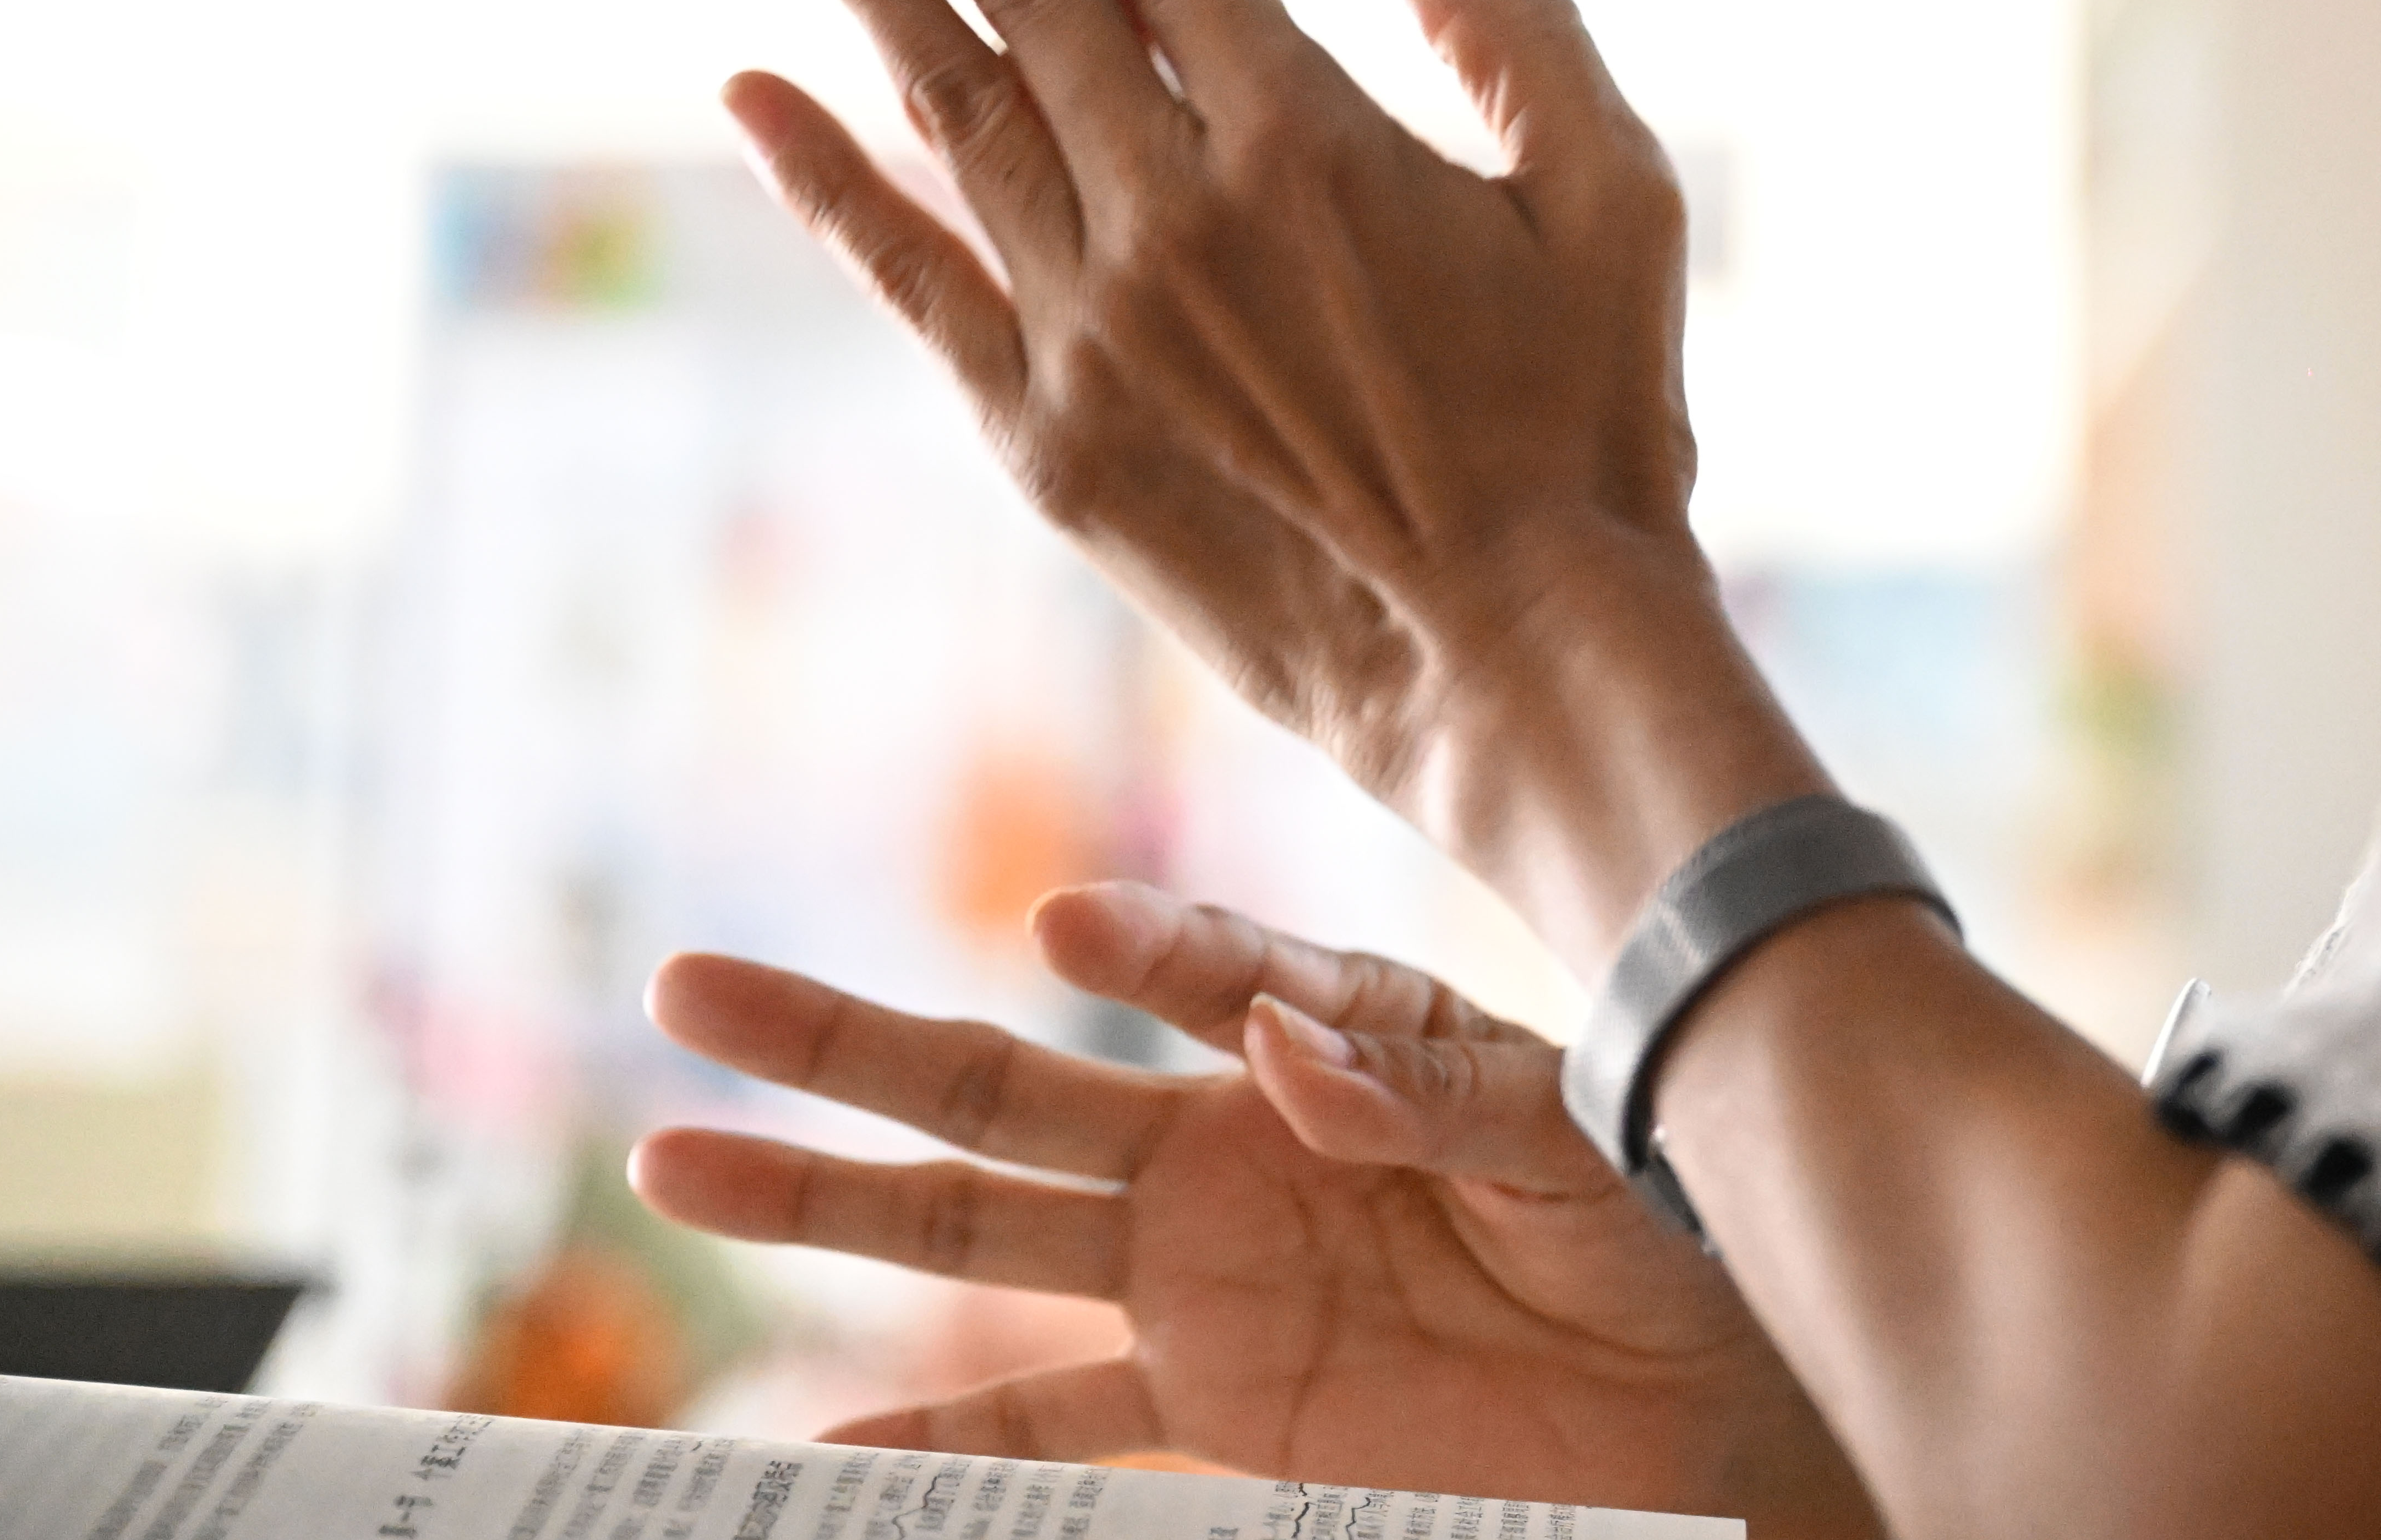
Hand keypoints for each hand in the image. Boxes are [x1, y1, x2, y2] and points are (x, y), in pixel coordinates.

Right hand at [635, 883, 1879, 1535]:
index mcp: (1330, 1037)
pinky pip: (1048, 1418)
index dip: (1143, 949)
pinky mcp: (1213, 1393)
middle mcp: (1230, 1138)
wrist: (1704, 1376)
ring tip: (675, 1159)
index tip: (1070, 929)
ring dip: (827, 1197)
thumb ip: (1428, 1093)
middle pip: (1006, 1080)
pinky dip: (934, 1442)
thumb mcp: (1574, 1134)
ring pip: (975, 1226)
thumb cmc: (1661, 1215)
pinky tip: (811, 1451)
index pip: (1206, 971)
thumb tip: (1280, 1046)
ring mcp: (1200, 1269)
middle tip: (689, 985)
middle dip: (845, 1038)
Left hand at [725, 0, 1819, 958]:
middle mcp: (1175, 213)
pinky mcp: (1048, 432)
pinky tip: (753, 93)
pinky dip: (824, 181)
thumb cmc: (1594, 421)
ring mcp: (1093, 326)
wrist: (1517, 662)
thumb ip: (1520, 27)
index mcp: (1310, 137)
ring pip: (946, 102)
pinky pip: (908, 279)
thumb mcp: (1619, 196)